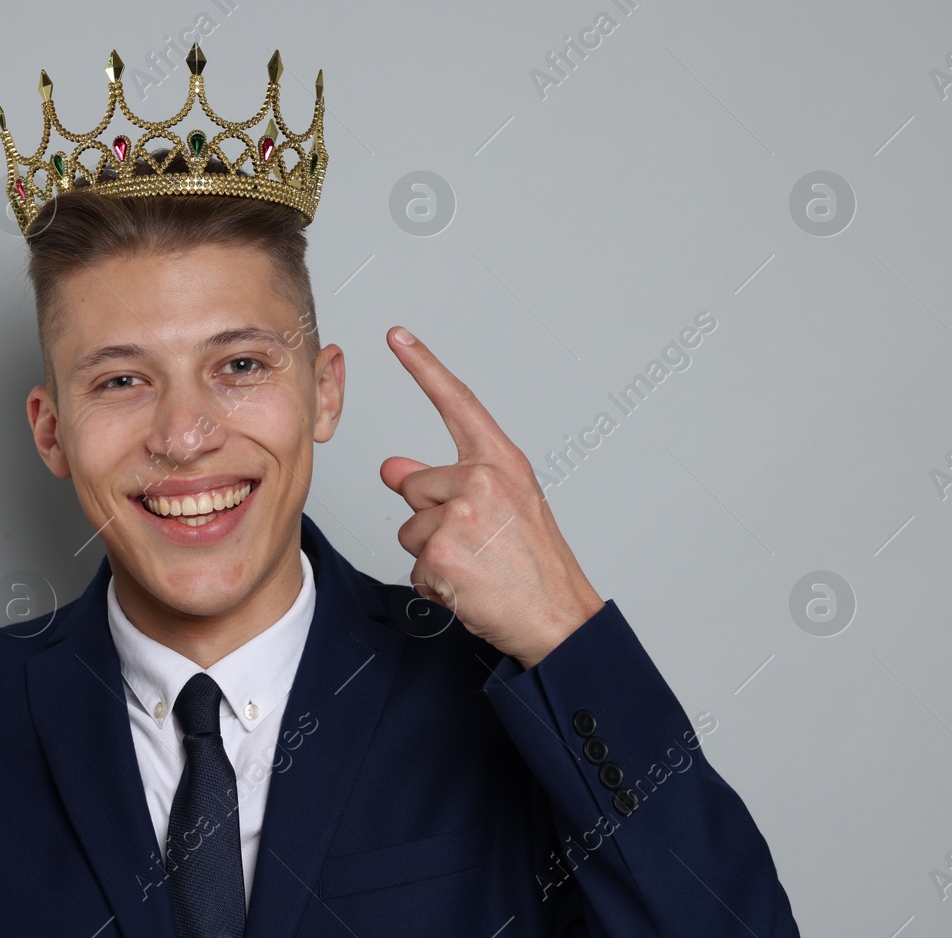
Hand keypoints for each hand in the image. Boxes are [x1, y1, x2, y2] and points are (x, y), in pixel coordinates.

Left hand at [379, 328, 601, 668]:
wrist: (558, 616)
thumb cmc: (534, 562)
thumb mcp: (501, 508)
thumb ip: (447, 481)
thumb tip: (392, 467)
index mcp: (501, 461)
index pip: (457, 402)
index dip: (424, 365)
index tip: (397, 335)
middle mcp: (482, 479)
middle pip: (412, 485)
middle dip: (429, 517)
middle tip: (475, 544)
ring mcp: (461, 515)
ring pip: (407, 528)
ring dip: (430, 554)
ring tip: (475, 567)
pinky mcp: (442, 552)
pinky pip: (413, 565)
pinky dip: (434, 584)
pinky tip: (469, 587)